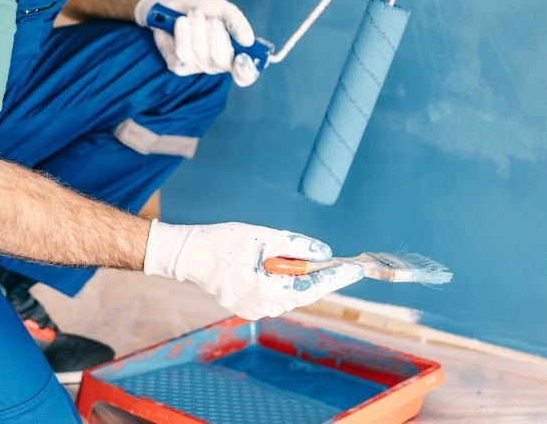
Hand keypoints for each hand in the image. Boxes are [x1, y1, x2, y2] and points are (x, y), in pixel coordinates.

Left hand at [134, 0, 260, 86]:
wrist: (173, 4)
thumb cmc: (203, 8)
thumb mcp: (224, 9)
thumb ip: (237, 23)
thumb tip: (248, 40)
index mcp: (235, 54)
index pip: (245, 74)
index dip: (246, 71)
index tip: (242, 58)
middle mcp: (218, 65)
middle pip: (220, 60)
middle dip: (216, 33)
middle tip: (211, 18)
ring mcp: (197, 67)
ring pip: (200, 51)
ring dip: (197, 27)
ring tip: (194, 14)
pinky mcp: (178, 66)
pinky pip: (182, 51)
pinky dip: (182, 31)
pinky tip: (181, 22)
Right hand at [142, 220, 363, 319]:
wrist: (189, 255)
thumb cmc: (225, 242)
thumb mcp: (266, 237)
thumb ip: (299, 246)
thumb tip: (324, 253)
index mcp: (272, 290)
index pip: (316, 285)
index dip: (339, 276)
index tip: (357, 269)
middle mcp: (266, 306)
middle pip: (304, 292)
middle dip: (320, 276)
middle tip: (339, 264)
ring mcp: (255, 309)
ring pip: (288, 293)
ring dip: (298, 277)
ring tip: (302, 260)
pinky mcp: (246, 306)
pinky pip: (272, 294)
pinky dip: (280, 281)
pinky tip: (276, 267)